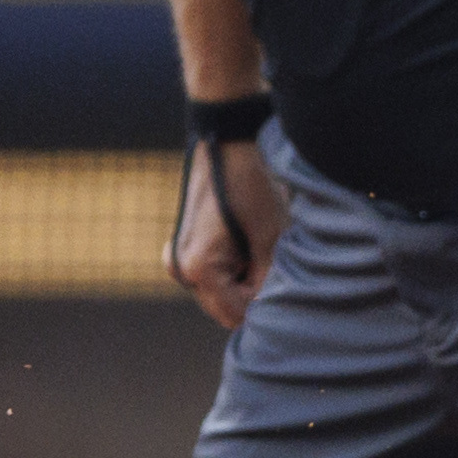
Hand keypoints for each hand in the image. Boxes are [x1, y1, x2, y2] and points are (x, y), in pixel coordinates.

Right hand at [168, 135, 290, 330]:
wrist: (226, 142)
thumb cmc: (250, 186)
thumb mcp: (269, 239)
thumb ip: (266, 282)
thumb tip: (269, 311)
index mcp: (197, 269)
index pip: (235, 315)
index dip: (262, 307)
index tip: (282, 283)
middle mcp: (179, 269)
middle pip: (223, 308)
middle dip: (250, 295)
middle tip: (273, 265)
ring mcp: (176, 259)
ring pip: (218, 293)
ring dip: (242, 282)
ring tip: (259, 250)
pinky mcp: (182, 249)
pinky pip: (211, 276)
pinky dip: (231, 269)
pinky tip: (245, 244)